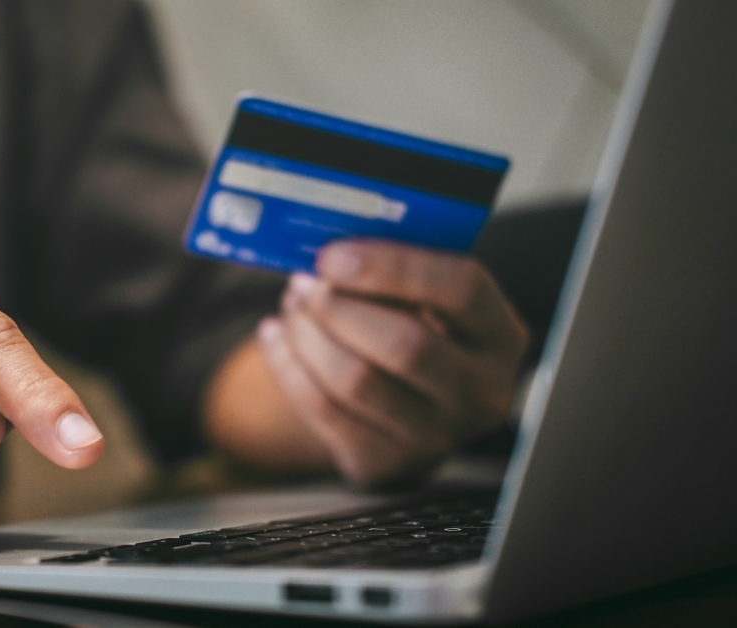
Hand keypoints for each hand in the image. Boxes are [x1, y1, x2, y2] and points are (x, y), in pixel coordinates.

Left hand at [256, 240, 527, 486]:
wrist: (403, 406)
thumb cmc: (411, 329)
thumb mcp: (424, 299)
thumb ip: (393, 273)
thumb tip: (330, 252)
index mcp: (501, 337)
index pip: (462, 291)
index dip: (393, 267)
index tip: (334, 255)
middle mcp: (481, 394)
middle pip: (406, 345)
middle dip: (339, 307)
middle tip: (305, 283)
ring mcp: (435, 438)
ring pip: (356, 381)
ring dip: (308, 335)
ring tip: (292, 307)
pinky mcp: (382, 463)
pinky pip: (322, 409)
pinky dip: (287, 364)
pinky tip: (276, 336)